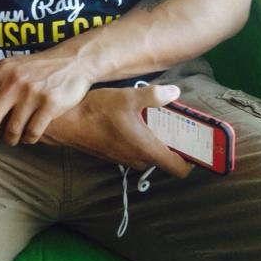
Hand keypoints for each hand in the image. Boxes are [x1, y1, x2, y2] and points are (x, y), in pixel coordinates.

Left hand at [0, 53, 91, 144]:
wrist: (72, 61)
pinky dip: (28, 139)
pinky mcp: (50, 104)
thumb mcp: (12, 66)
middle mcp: (14, 81)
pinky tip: (29, 137)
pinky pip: (32, 132)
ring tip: (11, 139)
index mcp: (1, 71)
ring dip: (10, 139)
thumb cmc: (36, 68)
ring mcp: (32, 93)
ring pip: (12, 129)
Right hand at [45, 84, 193, 177]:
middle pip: (165, 161)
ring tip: (155, 121)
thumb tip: (175, 91)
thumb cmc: (97, 111)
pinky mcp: (112, 154)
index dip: (192, 160)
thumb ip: (154, 95)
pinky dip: (140, 141)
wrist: (65, 122)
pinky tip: (133, 121)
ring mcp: (123, 158)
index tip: (195, 144)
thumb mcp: (127, 97)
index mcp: (147, 149)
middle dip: (174, 146)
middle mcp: (137, 159)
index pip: (180, 169)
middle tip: (177, 125)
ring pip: (149, 156)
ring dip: (155, 142)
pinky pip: (134, 152)